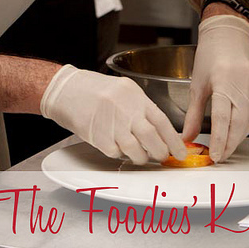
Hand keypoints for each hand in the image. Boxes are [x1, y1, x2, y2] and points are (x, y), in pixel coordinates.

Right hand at [40, 65, 186, 164]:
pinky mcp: (98, 137)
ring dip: (141, 157)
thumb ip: (142, 108)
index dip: (174, 140)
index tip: (181, 151)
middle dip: (161, 152)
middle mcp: (125, 109)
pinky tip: (119, 148)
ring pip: (135, 150)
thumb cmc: (96, 90)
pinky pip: (116, 153)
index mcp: (135, 96)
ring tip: (140, 155)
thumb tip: (161, 131)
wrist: (67, 90)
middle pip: (151, 137)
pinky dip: (121, 154)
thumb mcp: (124, 91)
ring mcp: (111, 124)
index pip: (161, 121)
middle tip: (162, 156)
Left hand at [182, 15, 248, 162]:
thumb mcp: (197, 83)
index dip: (218, 140)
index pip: (223, 118)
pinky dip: (246, 128)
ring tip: (225, 148)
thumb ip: (193, 113)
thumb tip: (187, 137)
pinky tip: (236, 133)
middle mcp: (244, 86)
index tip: (213, 155)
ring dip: (238, 138)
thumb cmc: (211, 54)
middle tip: (218, 157)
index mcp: (225, 81)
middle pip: (239, 124)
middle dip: (229, 144)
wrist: (230, 34)